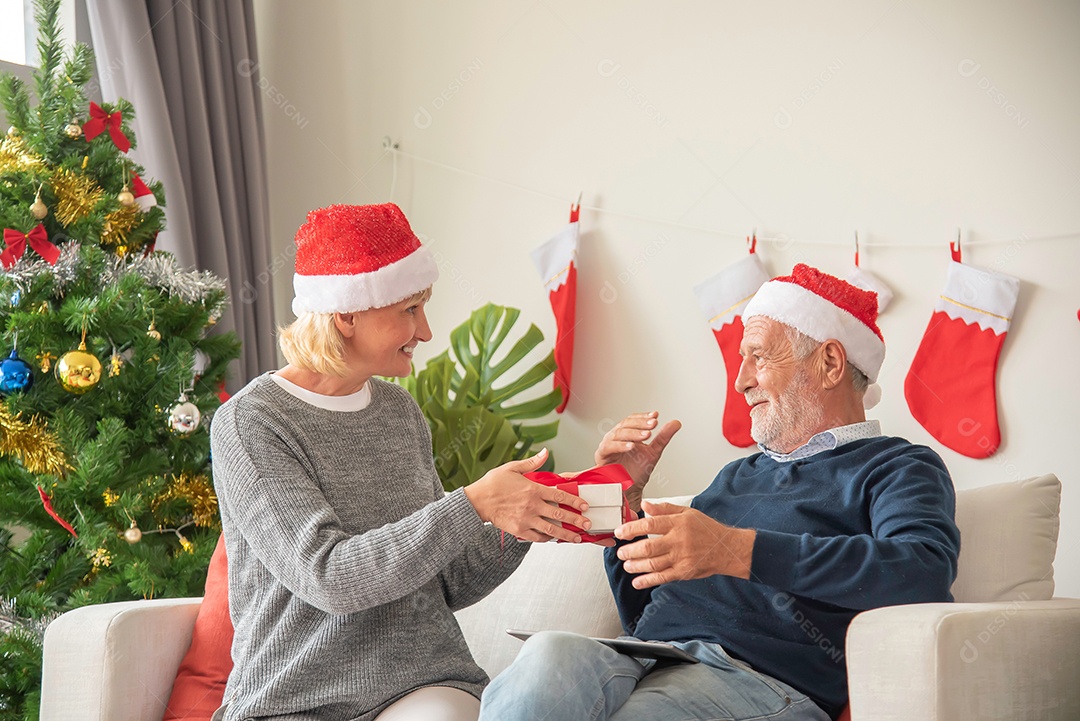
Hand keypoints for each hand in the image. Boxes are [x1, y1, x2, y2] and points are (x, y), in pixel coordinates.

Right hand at [463, 449, 591, 542]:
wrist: (477, 501)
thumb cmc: (493, 484)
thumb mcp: (513, 467)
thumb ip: (532, 462)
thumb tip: (545, 452)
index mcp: (533, 489)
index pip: (559, 495)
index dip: (574, 501)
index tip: (584, 505)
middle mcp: (532, 505)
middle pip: (559, 514)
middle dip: (576, 520)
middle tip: (587, 523)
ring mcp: (526, 519)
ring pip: (551, 529)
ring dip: (566, 534)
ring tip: (576, 538)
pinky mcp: (519, 530)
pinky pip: (537, 537)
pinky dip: (547, 538)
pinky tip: (553, 538)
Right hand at [595, 412, 680, 511]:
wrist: (630, 489)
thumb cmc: (637, 471)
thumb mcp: (654, 451)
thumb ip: (663, 437)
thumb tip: (675, 423)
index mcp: (626, 434)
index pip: (633, 420)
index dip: (643, 416)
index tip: (655, 416)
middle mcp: (616, 437)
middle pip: (626, 424)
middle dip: (640, 423)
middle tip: (653, 424)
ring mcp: (608, 444)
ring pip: (618, 433)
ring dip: (633, 433)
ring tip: (646, 435)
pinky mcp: (602, 455)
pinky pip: (609, 447)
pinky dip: (620, 445)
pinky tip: (631, 445)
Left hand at [613, 500, 754, 588]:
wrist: (726, 549)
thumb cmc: (706, 529)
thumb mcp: (687, 513)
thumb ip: (664, 509)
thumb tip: (645, 505)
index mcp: (678, 523)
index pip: (649, 525)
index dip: (631, 529)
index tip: (620, 532)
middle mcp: (679, 541)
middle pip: (648, 547)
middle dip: (630, 551)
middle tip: (620, 552)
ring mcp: (681, 558)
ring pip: (653, 564)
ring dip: (636, 566)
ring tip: (626, 564)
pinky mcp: (684, 572)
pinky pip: (662, 577)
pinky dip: (647, 580)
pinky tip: (637, 581)